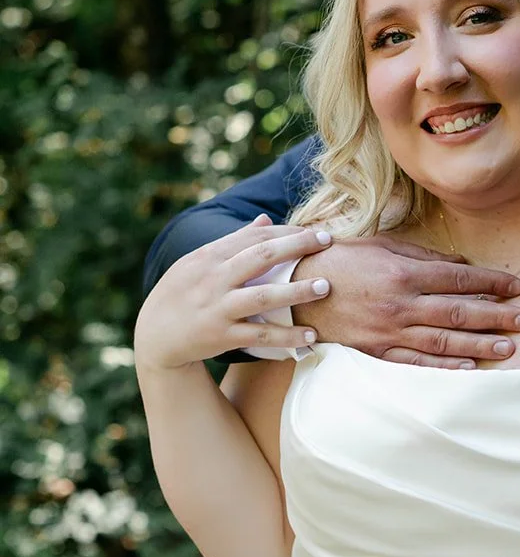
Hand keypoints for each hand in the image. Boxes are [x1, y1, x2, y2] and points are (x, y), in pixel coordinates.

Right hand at [135, 216, 332, 369]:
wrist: (154, 336)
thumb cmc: (182, 292)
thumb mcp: (199, 262)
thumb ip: (234, 242)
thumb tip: (266, 219)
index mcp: (210, 256)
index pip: (254, 236)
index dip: (287, 231)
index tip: (316, 231)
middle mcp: (214, 279)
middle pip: (262, 256)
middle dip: (297, 246)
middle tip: (328, 242)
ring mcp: (218, 308)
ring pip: (264, 297)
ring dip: (297, 291)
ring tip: (325, 286)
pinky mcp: (222, 336)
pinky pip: (260, 336)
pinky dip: (286, 336)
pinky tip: (311, 335)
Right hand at [290, 235, 519, 366]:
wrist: (295, 289)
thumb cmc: (342, 260)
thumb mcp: (383, 246)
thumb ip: (424, 256)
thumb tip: (462, 264)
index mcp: (404, 274)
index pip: (460, 279)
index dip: (492, 283)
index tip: (517, 287)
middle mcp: (401, 305)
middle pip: (459, 313)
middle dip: (498, 317)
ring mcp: (389, 332)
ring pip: (443, 342)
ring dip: (480, 346)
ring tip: (509, 348)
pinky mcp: (377, 352)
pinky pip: (415, 363)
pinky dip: (443, 368)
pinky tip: (468, 368)